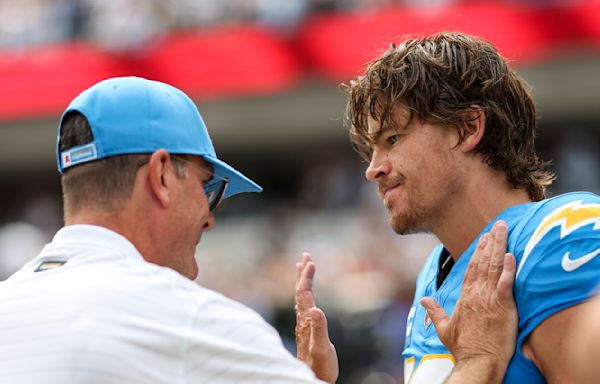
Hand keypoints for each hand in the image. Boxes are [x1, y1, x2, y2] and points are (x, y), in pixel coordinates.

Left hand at [295, 252, 337, 383]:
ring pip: (301, 297)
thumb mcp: (321, 347)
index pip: (305, 293)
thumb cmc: (319, 367)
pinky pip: (304, 305)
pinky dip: (306, 294)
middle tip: (305, 255)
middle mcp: (303, 319)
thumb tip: (315, 309)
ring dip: (303, 281)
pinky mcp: (307, 329)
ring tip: (302, 268)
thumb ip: (319, 328)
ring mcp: (304, 324)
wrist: (313, 379)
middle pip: (300, 292)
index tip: (311, 261)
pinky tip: (307, 295)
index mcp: (306, 320)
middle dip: (303, 273)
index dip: (307, 277)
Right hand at [421, 221, 517, 382]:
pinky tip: (512, 254)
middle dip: (491, 242)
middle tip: (498, 225)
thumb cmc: (464, 348)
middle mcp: (476, 293)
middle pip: (483, 262)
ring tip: (504, 230)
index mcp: (465, 297)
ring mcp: (489, 298)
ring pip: (494, 267)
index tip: (484, 237)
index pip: (472, 268)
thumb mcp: (445, 328)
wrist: (477, 361)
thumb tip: (423, 299)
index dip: (479, 251)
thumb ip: (434, 311)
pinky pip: (506, 282)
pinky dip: (509, 268)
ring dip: (500, 246)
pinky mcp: (502, 306)